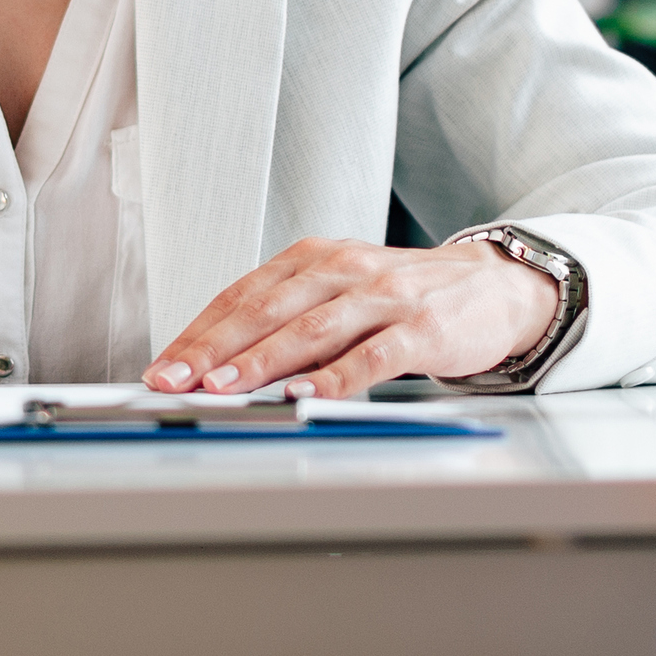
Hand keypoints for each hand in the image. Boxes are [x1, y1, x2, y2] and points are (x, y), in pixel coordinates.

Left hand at [145, 236, 555, 400]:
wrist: (492, 286)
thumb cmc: (404, 298)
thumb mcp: (339, 293)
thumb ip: (289, 321)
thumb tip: (220, 366)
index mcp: (313, 258)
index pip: (242, 295)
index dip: (197, 333)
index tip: (162, 366)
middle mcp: (342, 269)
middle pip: (265, 309)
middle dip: (212, 348)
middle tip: (173, 380)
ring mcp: (383, 297)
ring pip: (310, 330)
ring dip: (260, 361)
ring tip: (221, 388)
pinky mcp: (421, 328)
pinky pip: (371, 356)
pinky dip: (335, 377)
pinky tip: (305, 396)